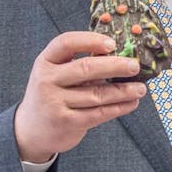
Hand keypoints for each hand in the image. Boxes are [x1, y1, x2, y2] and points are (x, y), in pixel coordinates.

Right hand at [13, 32, 146, 162]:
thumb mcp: (54, 74)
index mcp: (45, 61)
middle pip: (85, 68)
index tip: (112, 44)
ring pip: (97, 94)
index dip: (90, 40)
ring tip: (141, 88)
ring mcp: (55, 102)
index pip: (66, 42)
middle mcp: (47, 80)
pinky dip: (118, 108)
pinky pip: (98, 113)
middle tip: (135, 66)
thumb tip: (117, 53)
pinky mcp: (66, 122)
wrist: (31, 130)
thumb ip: (78, 64)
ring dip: (123, 91)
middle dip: (115, 66)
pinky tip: (131, 103)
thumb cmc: (51, 95)